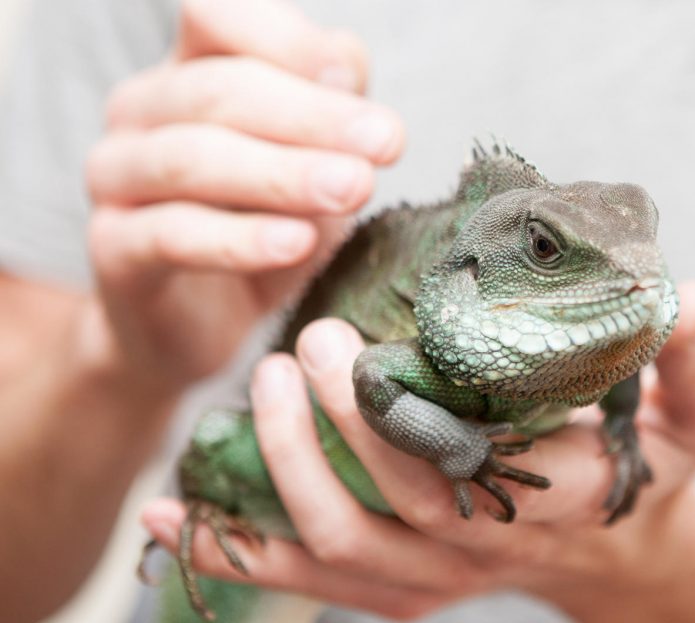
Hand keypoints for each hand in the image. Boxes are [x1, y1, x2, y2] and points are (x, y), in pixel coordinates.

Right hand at [84, 0, 404, 391]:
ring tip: (352, 188)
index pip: (219, 16)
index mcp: (190, 72)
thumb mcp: (312, 161)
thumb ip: (329, 108)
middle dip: (312, 117)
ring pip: (190, 158)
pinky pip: (172, 235)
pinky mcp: (114, 249)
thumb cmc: (267, 224)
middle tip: (386, 144)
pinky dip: (238, 239)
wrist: (206, 325)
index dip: (289, 42)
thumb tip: (345, 68)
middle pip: (218, 90)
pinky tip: (295, 242)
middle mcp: (143, 112)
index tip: (357, 83)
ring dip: (281, 173)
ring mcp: (117, 178)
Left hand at [142, 281, 694, 620]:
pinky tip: (176, 511)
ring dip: (273, 479)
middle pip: (378, 505)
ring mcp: (436, 576)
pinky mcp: (404, 587)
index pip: (450, 465)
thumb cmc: (658, 473)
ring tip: (249, 393)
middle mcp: (482, 548)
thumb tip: (684, 294)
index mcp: (546, 499)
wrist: (629, 554)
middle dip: (323, 428)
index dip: (380, 417)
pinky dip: (238, 554)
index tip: (345, 342)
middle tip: (301, 347)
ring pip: (333, 550)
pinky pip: (311, 582)